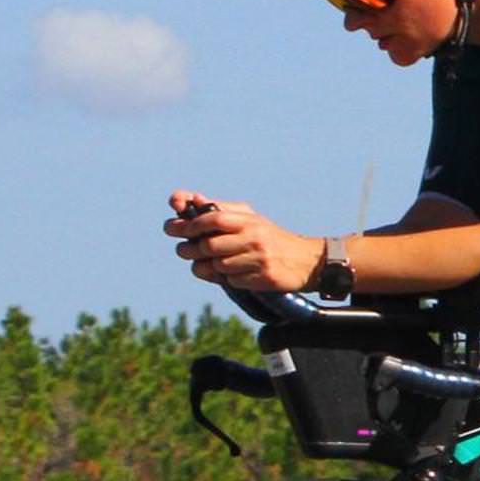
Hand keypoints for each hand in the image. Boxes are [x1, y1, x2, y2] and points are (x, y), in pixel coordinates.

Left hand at [167, 191, 323, 291]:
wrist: (307, 261)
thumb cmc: (271, 238)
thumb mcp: (250, 219)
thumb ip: (220, 210)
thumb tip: (189, 198)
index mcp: (249, 220)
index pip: (213, 218)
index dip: (189, 224)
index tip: (172, 228)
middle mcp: (255, 237)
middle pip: (210, 245)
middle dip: (190, 249)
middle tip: (183, 250)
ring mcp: (259, 259)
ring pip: (218, 266)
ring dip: (206, 268)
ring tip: (204, 265)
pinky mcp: (263, 279)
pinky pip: (232, 282)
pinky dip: (227, 279)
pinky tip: (232, 274)